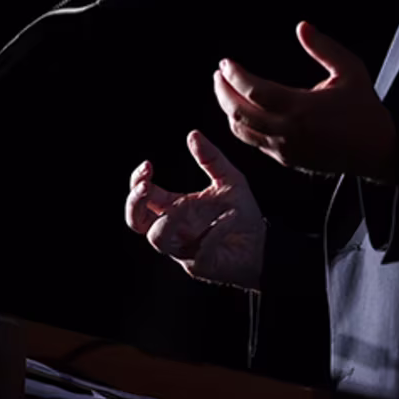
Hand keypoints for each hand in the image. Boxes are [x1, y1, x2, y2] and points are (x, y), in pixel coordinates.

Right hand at [124, 130, 264, 290]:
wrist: (264, 245)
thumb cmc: (241, 215)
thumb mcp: (229, 180)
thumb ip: (211, 159)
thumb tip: (192, 133)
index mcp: (175, 208)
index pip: (143, 198)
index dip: (138, 182)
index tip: (148, 165)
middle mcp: (174, 229)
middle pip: (136, 222)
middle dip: (134, 204)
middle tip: (145, 185)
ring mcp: (185, 250)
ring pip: (158, 239)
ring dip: (170, 219)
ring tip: (185, 204)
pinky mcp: (202, 265)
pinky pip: (200, 249)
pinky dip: (215, 230)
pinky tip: (233, 216)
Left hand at [213, 21, 397, 180]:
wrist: (377, 151)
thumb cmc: (365, 110)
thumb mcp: (350, 71)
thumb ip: (324, 48)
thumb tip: (302, 27)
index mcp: (302, 109)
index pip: (254, 91)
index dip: (235, 76)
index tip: (226, 63)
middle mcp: (288, 132)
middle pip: (239, 113)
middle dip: (223, 92)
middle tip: (219, 75)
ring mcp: (285, 149)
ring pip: (242, 131)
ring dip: (228, 109)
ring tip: (225, 90)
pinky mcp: (286, 159)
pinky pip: (254, 142)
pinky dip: (242, 125)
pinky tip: (243, 110)